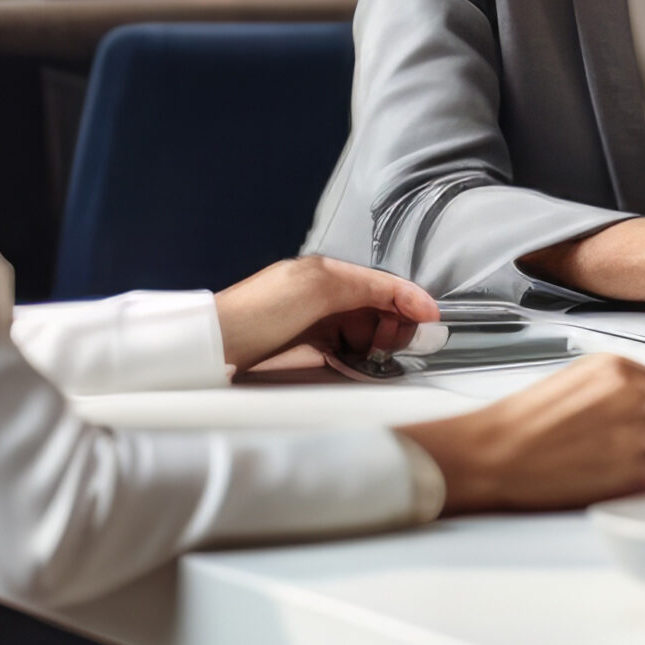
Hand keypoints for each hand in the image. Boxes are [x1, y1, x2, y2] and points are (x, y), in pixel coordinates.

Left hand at [216, 256, 440, 372]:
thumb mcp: (318, 287)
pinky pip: (349, 355)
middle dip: (395, 327)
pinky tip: (360, 369)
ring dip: (379, 347)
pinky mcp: (308, 353)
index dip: (411, 302)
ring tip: (376, 360)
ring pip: (367, 335)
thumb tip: (407, 298)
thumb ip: (366, 287)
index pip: (384, 285)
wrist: (212, 348)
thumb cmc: (257, 313)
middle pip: (380, 311)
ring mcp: (316, 326)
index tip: (432, 323)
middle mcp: (324, 298)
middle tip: (395, 347)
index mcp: (328, 275)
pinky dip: (361, 362)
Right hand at [404, 355, 644, 512]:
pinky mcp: (634, 469)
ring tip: (632, 465)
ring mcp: (637, 432)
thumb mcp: (570, 384)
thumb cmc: (519, 423)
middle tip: (625, 446)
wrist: (493, 456)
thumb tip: (640, 408)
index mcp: (614, 368)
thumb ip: (609, 391)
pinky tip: (624, 479)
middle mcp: (631, 395)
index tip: (631, 419)